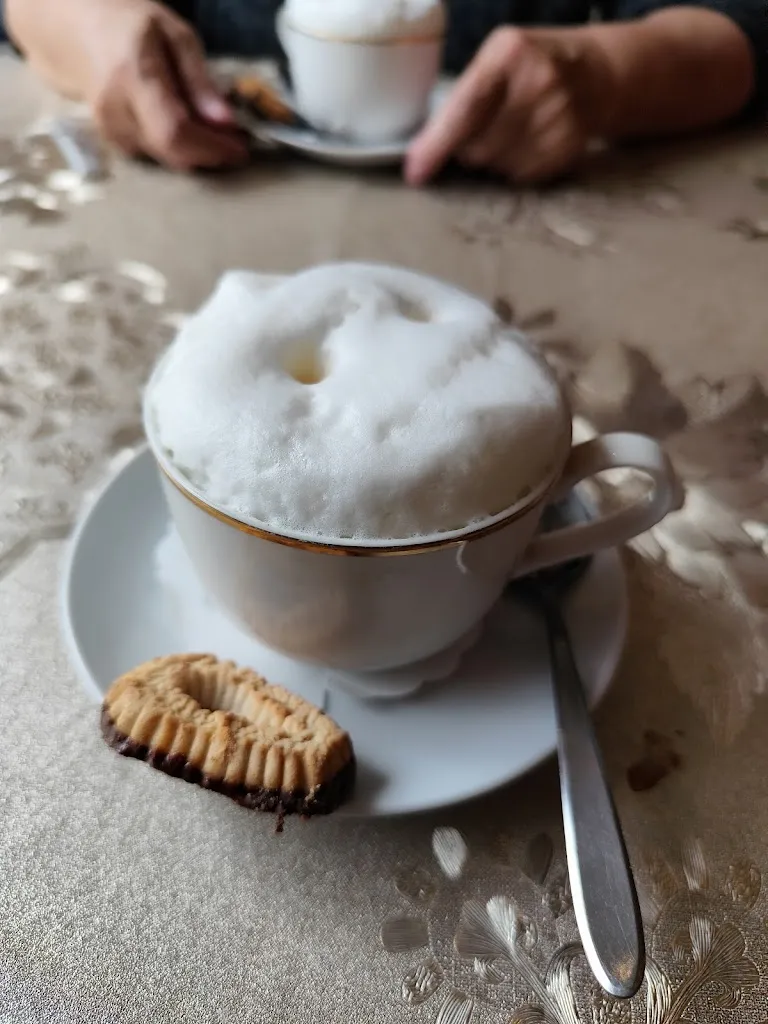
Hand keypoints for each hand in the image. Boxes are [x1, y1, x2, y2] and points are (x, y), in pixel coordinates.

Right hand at [60, 0, 247, 170]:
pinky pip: (154, 156)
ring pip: (166, 160)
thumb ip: (200, 80)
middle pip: (172, 153)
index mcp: (133, 77)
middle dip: (209, 154)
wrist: (77, 29)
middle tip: (234, 142)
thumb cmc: (130, 23)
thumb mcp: (174, 34)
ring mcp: (109, 129)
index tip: (240, 149)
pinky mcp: (112, 141)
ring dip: (195, 153)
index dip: (212, 147)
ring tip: (213, 133)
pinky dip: (177, 149)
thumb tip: (227, 123)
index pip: (175, 131)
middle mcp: (115, 110)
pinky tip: (187, 131)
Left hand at [406, 27, 607, 184]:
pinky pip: (522, 176)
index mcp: (510, 52)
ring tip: (512, 132)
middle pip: (477, 147)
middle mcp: (539, 82)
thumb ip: (463, 98)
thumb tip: (422, 154)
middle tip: (483, 130)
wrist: (597, 74)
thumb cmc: (531, 68)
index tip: (415, 172)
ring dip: (493, 160)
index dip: (436, 145)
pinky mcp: (570, 145)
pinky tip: (529, 143)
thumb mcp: (498, 60)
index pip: (465, 109)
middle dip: (468, 149)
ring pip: (498, 166)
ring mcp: (559, 116)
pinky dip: (516, 167)